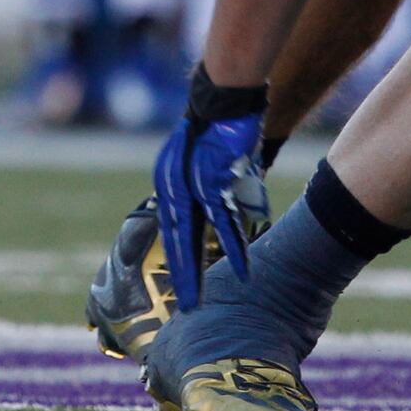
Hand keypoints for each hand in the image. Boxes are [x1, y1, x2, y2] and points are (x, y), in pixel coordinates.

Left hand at [153, 67, 265, 312]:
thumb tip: (219, 207)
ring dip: (198, 273)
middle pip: (178, 244)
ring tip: (197, 302)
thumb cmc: (216, 129)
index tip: (184, 289)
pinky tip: (239, 271)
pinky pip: (222, 223)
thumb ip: (208, 189)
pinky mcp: (212, 184)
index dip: (180, 262)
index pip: (174, 234)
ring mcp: (191, 190)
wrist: (221, 101)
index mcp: (171, 189)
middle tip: (186, 310)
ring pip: (195, 240)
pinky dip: (233, 247)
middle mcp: (175, 192)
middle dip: (183, 278)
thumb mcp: (204, 163)